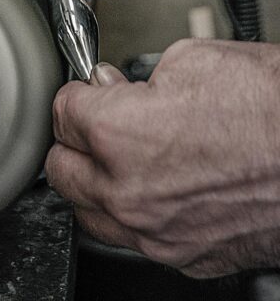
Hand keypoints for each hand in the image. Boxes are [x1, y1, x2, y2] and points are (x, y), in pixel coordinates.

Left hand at [45, 39, 279, 277]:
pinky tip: (158, 187)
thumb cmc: (274, 108)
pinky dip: (135, 212)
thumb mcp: (193, 61)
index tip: (87, 94)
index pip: (62, 114)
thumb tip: (111, 88)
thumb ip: (134, 79)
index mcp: (120, 134)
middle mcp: (130, 191)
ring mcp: (158, 232)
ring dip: (95, 183)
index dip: (76, 96)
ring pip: (89, 211)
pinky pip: (135, 237)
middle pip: (61, 169)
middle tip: (93, 126)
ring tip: (119, 159)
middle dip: (74, 141)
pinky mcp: (188, 256)